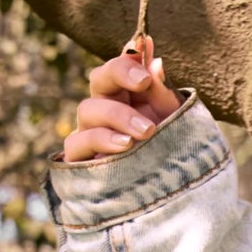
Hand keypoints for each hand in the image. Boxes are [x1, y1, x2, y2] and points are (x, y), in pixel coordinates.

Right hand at [63, 35, 182, 162]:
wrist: (172, 193)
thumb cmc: (171, 152)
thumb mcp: (174, 122)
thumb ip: (162, 94)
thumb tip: (155, 60)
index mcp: (127, 96)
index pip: (118, 68)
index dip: (127, 61)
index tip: (145, 58)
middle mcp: (104, 110)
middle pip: (98, 80)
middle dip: (119, 76)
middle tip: (144, 83)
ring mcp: (90, 133)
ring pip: (88, 110)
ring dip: (117, 115)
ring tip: (146, 130)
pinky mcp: (81, 160)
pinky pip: (78, 144)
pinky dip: (100, 141)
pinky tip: (125, 146)